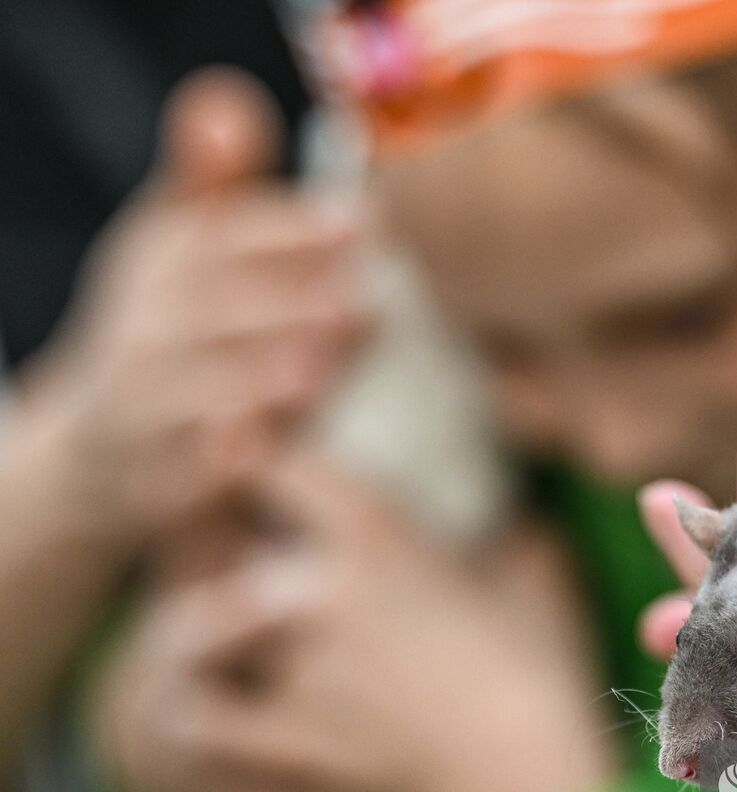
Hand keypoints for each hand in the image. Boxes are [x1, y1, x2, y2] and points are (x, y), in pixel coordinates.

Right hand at [11, 68, 365, 546]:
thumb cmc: (176, 329)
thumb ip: (215, 182)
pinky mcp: (152, 476)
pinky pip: (181, 469)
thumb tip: (227, 96)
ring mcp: (142, 404)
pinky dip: (217, 462)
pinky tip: (265, 453)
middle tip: (355, 300)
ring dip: (253, 381)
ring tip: (315, 372)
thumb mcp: (182, 245)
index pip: (219, 235)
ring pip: (192, 391)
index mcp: (163, 257)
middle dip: (280, 303)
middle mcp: (143, 326)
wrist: (103, 449)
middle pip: (207, 310)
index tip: (361, 224)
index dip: (286, 230)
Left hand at [94, 452, 618, 791]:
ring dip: (208, 618)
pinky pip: (201, 716)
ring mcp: (293, 669)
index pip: (279, 465)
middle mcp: (316, 592)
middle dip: (225, 541)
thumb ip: (515, 529)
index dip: (269, 460)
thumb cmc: (544, 668)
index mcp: (375, 539)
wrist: (525, 772)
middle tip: (248, 549)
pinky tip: (208, 698)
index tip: (276, 469)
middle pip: (222, 542)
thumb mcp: (542, 573)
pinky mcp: (286, 739)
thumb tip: (512, 512)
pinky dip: (194, 706)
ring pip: (199, 626)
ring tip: (229, 626)